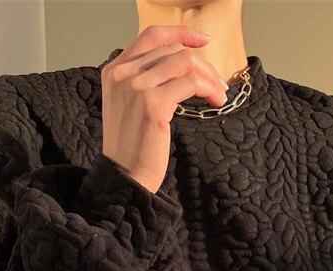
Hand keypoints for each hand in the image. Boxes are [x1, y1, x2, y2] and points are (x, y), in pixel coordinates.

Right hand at [99, 25, 230, 193]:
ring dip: (208, 76)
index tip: (203, 40)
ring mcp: (137, 88)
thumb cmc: (131, 147)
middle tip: (217, 83)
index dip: (181, 33)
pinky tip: (215, 102)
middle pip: (172, 49)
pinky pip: (191, 83)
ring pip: (184, 61)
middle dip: (202, 63)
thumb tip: (179, 63)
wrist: (125, 176)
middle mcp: (122, 74)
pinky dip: (208, 89)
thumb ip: (143, 80)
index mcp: (114, 71)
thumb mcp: (128, 105)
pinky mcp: (153, 105)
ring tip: (218, 94)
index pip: (151, 36)